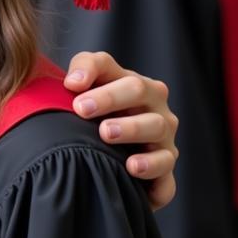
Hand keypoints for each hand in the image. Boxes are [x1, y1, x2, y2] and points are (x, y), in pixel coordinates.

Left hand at [63, 51, 178, 209]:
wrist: (106, 150)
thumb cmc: (93, 111)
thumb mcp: (84, 85)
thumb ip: (81, 69)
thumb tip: (73, 82)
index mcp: (135, 84)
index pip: (113, 68)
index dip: (93, 75)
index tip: (72, 91)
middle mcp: (154, 106)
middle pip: (138, 91)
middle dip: (110, 98)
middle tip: (83, 110)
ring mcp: (163, 136)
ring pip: (156, 126)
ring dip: (132, 128)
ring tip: (106, 134)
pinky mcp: (164, 165)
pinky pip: (166, 165)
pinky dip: (152, 168)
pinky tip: (132, 169)